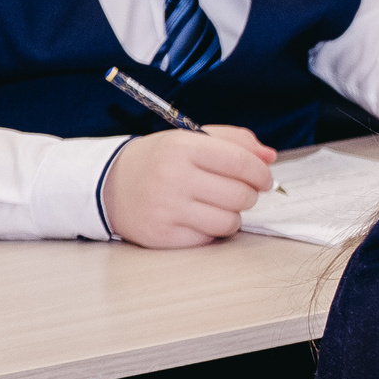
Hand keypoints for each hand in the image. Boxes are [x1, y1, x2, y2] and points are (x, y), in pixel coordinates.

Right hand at [99, 126, 275, 246]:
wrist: (107, 185)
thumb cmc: (158, 161)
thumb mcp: (190, 139)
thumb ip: (234, 141)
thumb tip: (270, 157)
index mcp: (182, 147)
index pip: (240, 163)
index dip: (261, 174)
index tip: (264, 179)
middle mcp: (173, 177)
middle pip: (240, 195)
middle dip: (248, 195)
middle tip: (237, 192)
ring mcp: (166, 209)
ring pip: (229, 221)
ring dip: (231, 215)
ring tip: (216, 205)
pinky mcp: (161, 235)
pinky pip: (208, 239)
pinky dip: (210, 231)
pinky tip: (196, 218)